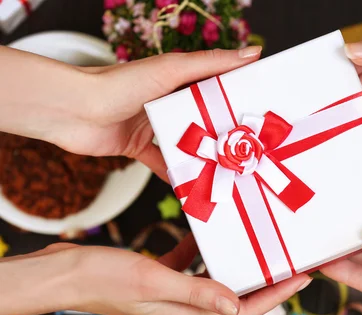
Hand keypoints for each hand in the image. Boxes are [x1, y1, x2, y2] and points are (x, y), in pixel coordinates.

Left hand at [0, 46, 261, 179]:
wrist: (72, 111)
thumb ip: (211, 63)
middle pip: (202, 119)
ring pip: (185, 144)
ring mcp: (152, 125)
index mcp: (176, 79)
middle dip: (223, 134)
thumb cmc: (119, 84)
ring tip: (227, 171)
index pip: (214, 86)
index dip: (237, 97)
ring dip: (202, 157)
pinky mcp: (138, 147)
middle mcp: (166, 101)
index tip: (261, 111)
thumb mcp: (172, 70)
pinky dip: (176, 175)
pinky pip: (163, 164)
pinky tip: (194, 187)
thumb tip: (252, 53)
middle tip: (250, 149)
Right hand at [0, 235, 310, 314]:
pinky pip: (189, 266)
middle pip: (237, 300)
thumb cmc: (102, 277)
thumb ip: (197, 292)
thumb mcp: (154, 280)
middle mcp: (182, 307)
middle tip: (290, 263)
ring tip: (258, 249)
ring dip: (238, 269)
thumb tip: (238, 308)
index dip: (277, 297)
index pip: (244, 312)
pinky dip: (203, 253)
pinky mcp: (158, 277)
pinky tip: (206, 234)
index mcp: (186, 314)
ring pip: (216, 283)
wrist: (62, 273)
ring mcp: (170, 292)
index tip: (303, 278)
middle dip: (267, 285)